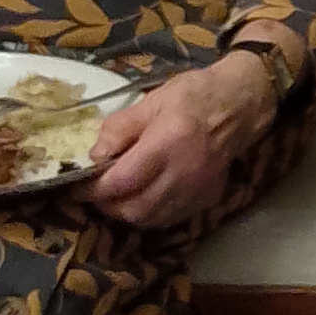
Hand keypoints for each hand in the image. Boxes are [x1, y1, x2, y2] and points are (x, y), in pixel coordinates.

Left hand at [87, 53, 278, 228]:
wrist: (239, 105)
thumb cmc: (193, 95)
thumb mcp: (151, 100)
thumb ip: (120, 128)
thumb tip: (93, 156)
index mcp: (166, 144)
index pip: (120, 181)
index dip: (92, 189)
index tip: (76, 186)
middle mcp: (182, 173)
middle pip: (134, 208)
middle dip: (107, 205)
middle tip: (95, 193)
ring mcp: (197, 189)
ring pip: (151, 219)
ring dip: (127, 213)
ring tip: (116, 198)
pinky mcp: (207, 197)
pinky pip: (171, 218)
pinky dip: (150, 215)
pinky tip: (143, 199)